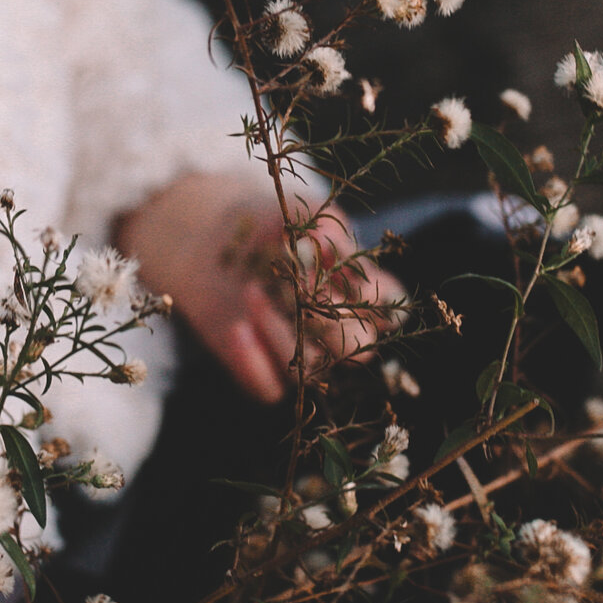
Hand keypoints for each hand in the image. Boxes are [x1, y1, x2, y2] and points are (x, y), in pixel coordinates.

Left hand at [117, 171, 400, 404]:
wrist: (212, 245)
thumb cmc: (265, 225)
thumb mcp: (292, 213)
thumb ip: (318, 221)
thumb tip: (329, 242)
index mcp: (358, 290)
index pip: (389, 307)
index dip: (371, 295)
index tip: (338, 271)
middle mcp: (338, 328)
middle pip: (358, 349)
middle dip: (329, 320)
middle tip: (295, 286)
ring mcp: (303, 355)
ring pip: (312, 369)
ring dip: (281, 332)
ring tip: (251, 291)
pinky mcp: (265, 373)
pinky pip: (270, 390)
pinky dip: (254, 364)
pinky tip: (237, 328)